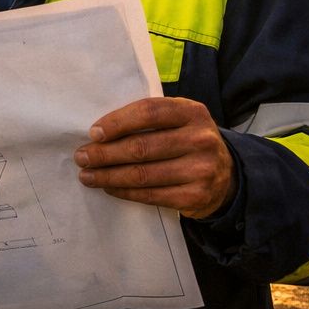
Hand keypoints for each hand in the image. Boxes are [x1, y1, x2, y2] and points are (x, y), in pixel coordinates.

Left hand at [74, 97, 234, 218]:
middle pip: (141, 147)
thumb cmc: (187, 141)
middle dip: (104, 153)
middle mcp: (200, 139)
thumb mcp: (178, 121)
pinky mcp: (197, 196)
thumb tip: (99, 132)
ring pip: (143, 174)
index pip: (148, 112)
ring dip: (108, 176)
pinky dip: (125, 192)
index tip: (93, 133)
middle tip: (81, 157)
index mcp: (192, 112)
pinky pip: (151, 195)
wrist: (227, 175)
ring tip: (87, 175)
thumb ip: (148, 119)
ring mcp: (201, 170)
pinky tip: (109, 188)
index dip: (117, 122)